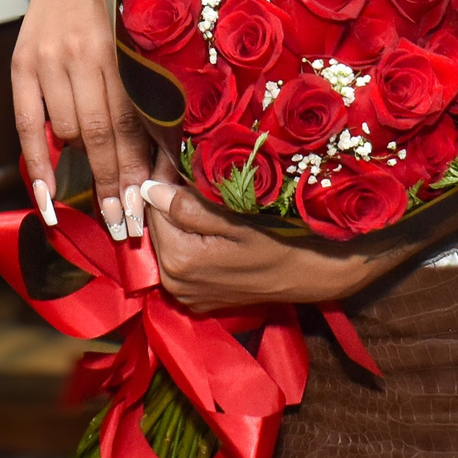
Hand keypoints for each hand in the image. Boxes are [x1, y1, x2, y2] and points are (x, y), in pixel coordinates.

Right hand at [11, 0, 157, 239]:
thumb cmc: (113, 6)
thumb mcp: (135, 41)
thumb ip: (143, 92)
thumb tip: (158, 158)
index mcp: (122, 49)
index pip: (131, 123)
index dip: (137, 170)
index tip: (145, 209)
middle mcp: (86, 54)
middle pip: (102, 134)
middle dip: (113, 186)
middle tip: (124, 227)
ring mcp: (50, 60)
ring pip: (70, 131)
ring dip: (86, 170)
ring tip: (101, 203)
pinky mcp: (22, 64)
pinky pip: (29, 126)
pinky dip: (39, 165)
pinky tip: (47, 198)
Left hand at [140, 177, 385, 309]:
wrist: (308, 275)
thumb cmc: (278, 242)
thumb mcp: (236, 220)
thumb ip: (189, 207)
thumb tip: (149, 188)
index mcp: (179, 261)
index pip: (153, 209)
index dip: (162, 182)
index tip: (174, 158)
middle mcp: (174, 283)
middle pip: (157, 228)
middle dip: (169, 201)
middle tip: (189, 174)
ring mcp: (184, 294)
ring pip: (167, 243)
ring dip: (178, 221)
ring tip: (201, 199)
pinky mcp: (194, 299)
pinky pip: (179, 262)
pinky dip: (188, 242)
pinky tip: (208, 228)